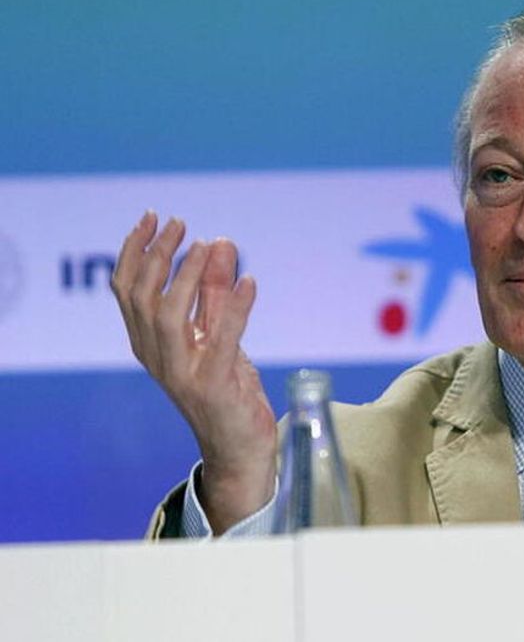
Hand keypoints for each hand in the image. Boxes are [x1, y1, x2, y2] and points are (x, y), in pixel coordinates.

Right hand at [111, 211, 275, 533]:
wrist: (239, 449)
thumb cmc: (228, 390)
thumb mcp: (219, 335)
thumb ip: (215, 293)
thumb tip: (219, 243)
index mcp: (151, 343)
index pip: (127, 290)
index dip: (135, 251)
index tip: (151, 217)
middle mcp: (158, 357)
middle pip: (142, 298)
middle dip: (158, 255)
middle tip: (180, 223)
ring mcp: (182, 374)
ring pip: (168, 317)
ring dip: (186, 277)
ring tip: (207, 245)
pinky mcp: (214, 386)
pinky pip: (223, 341)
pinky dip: (237, 308)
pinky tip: (251, 281)